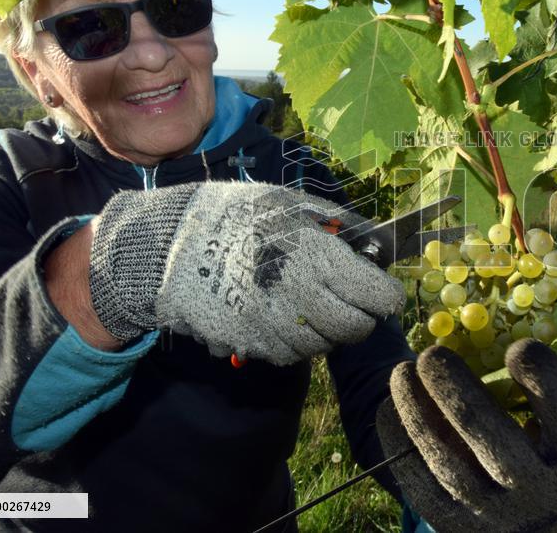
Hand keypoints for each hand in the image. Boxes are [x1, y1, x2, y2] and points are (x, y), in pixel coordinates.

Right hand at [88, 181, 405, 364]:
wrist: (171, 246)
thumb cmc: (237, 216)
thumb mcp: (290, 202)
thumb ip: (337, 223)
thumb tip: (375, 244)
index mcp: (316, 256)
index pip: (374, 294)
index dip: (385, 296)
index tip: (383, 293)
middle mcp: (300, 296)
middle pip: (354, 328)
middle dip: (361, 318)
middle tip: (354, 305)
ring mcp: (274, 325)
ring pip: (323, 346)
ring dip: (328, 332)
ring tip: (316, 308)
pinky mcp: (251, 344)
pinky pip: (290, 354)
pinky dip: (297, 343)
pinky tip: (287, 319)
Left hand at [376, 339, 556, 532]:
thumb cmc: (554, 478)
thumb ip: (551, 410)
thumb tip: (512, 341)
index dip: (541, 372)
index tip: (518, 348)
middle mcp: (537, 494)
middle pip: (485, 428)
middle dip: (451, 383)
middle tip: (432, 355)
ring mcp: (493, 516)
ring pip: (443, 456)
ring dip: (414, 406)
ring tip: (402, 373)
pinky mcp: (455, 528)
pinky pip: (417, 481)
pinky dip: (398, 441)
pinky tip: (390, 410)